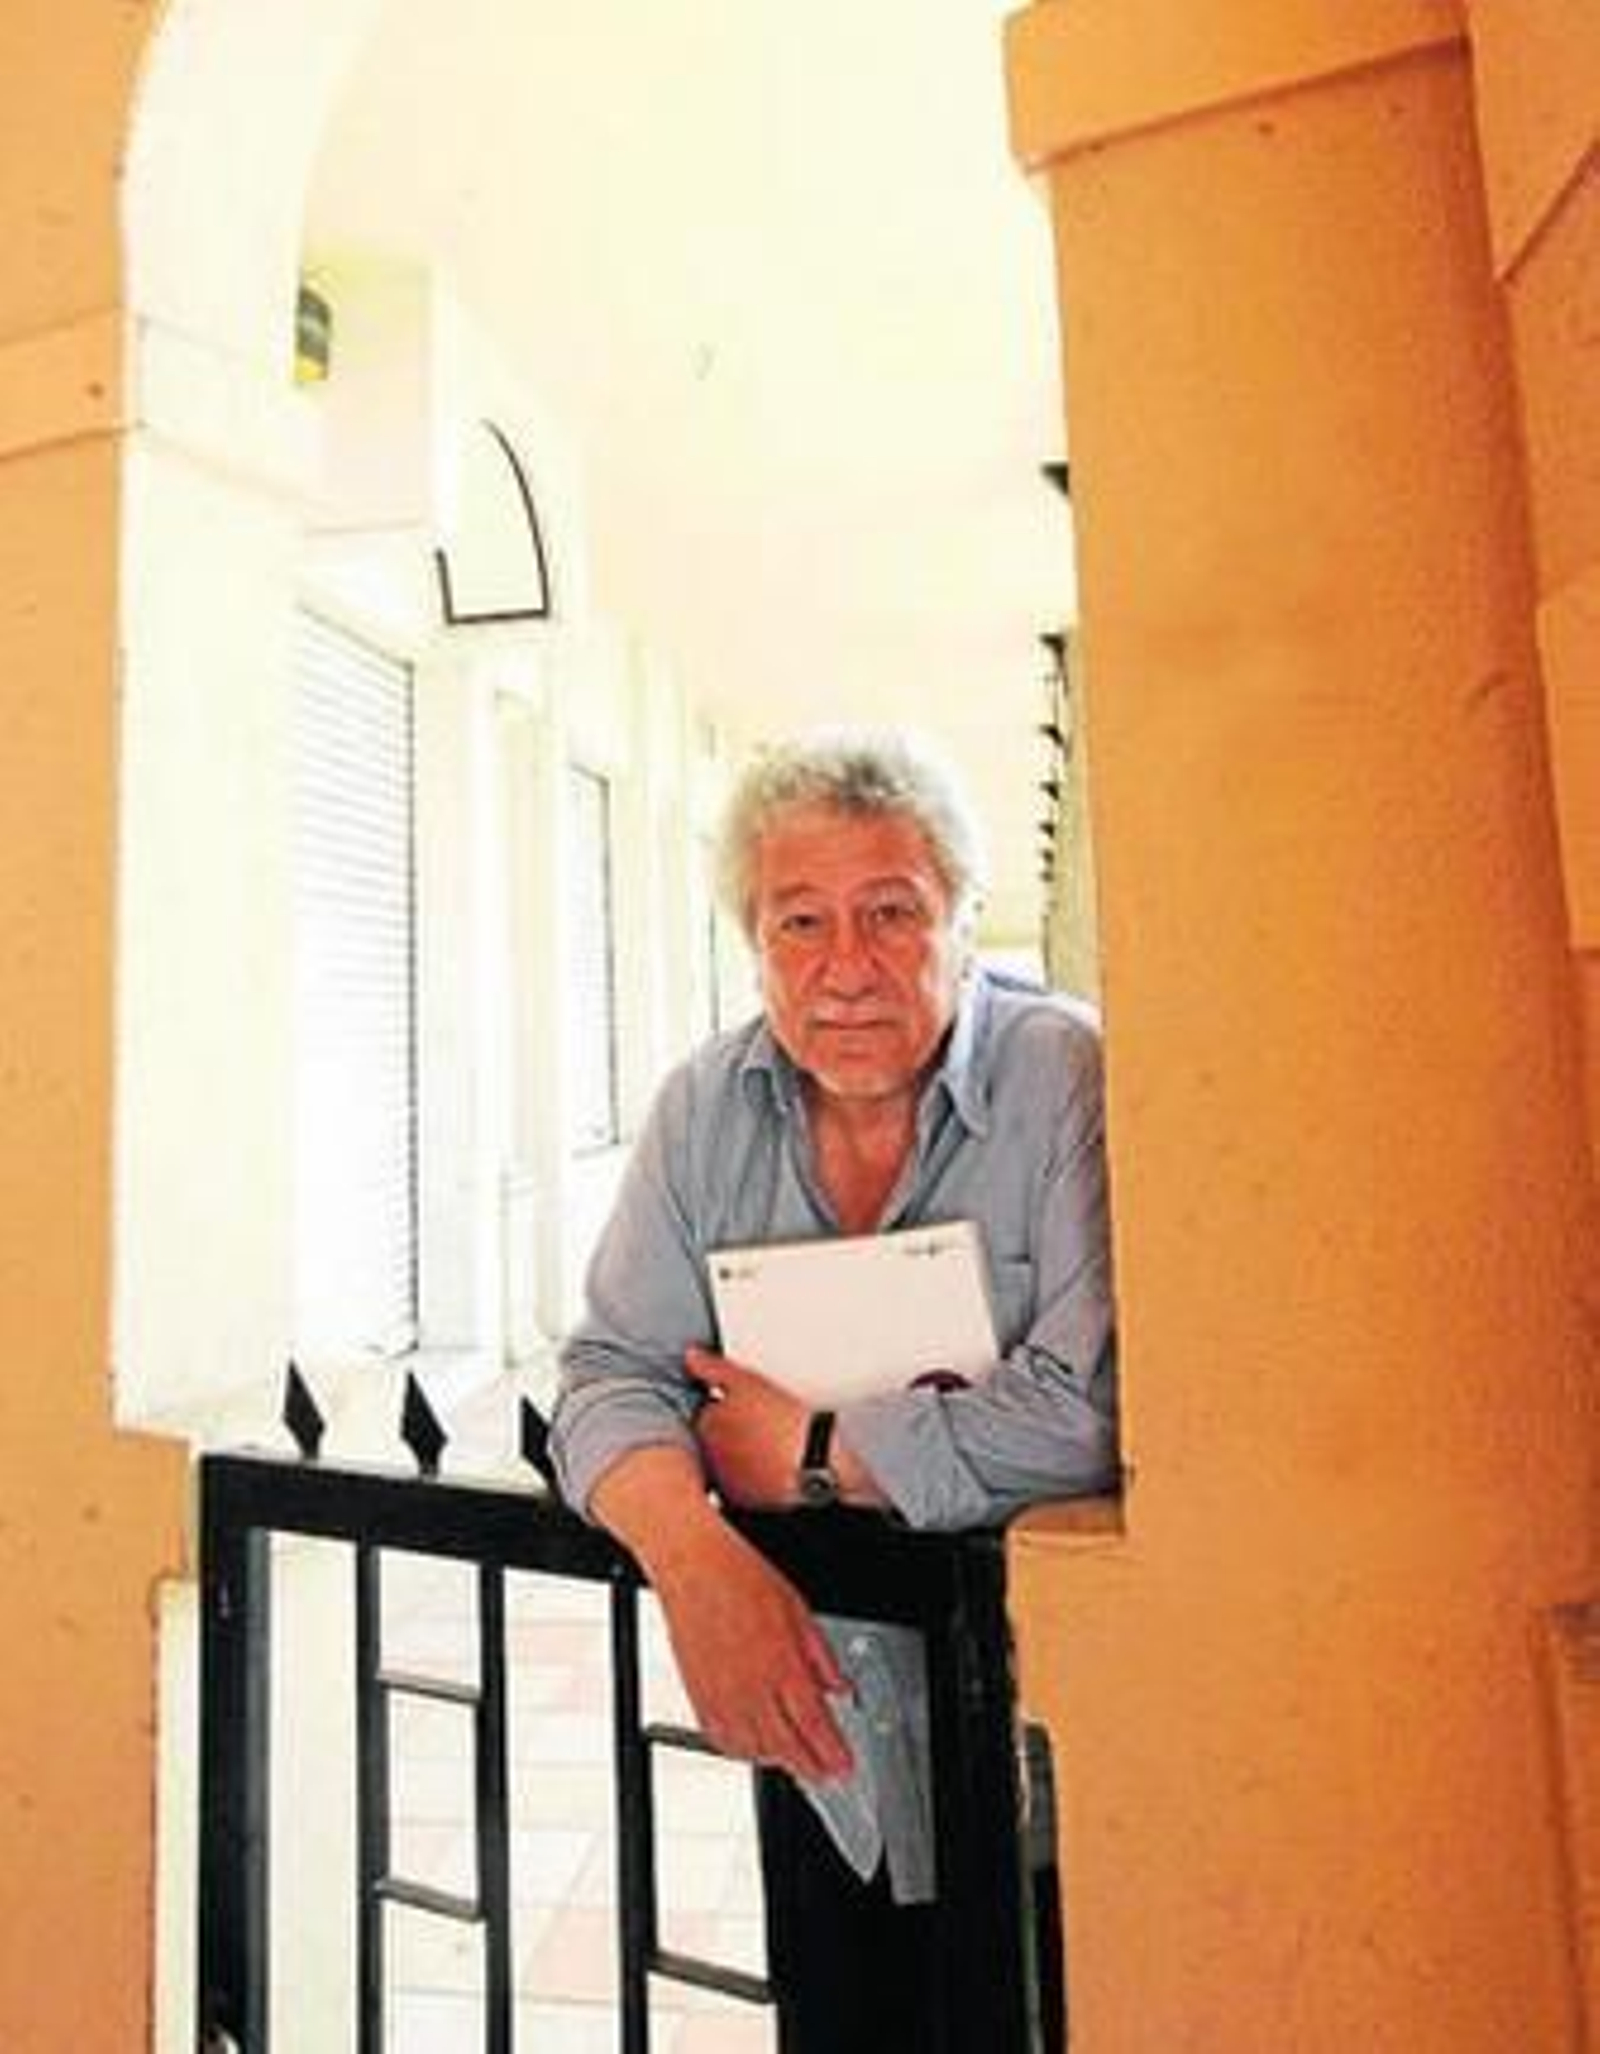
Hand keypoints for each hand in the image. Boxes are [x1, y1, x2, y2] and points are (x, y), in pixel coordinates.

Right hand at [650, 1519, 852, 1778]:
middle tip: (826, 1775)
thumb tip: (839, 1686)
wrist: (692, 1567)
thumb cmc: (740, 1576)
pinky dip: (740, 1751)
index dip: (833, 1753)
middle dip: (811, 1768)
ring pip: (753, 1749)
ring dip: (778, 1761)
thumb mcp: (799, 1610)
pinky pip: (720, 1739)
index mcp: (782, 1664)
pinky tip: (752, 1747)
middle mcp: (751, 1687)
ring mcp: (722, 1695)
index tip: (844, 1767)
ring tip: (795, 1760)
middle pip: (785, 1747)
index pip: (814, 1724)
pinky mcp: (697, 1696)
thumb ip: (821, 1657)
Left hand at [688, 1346, 806, 1507]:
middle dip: (730, 1427)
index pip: (705, 1407)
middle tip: (760, 1419)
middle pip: (714, 1435)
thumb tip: (691, 1357)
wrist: (813, 1466)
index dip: (725, 1400)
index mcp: (707, 1423)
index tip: (744, 1399)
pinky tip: (771, 1464)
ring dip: (740, 1451)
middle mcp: (709, 1454)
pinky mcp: (745, 1498)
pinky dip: (752, 1474)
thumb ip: (715, 1369)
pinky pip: (743, 1482)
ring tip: (768, 1441)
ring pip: (728, 1459)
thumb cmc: (784, 1425)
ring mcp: (726, 1479)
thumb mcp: (748, 1383)